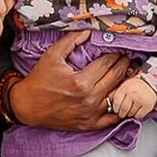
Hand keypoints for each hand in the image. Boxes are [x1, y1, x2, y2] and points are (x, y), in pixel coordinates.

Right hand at [9, 29, 130, 131]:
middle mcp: (89, 100)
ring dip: (125, 84)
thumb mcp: (52, 55)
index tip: (120, 48)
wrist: (27, 106)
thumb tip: (89, 31)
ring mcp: (90, 114)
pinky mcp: (89, 125)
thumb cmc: (39, 80)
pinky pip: (112, 119)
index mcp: (81, 82)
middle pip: (116, 78)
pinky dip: (121, 109)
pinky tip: (124, 99)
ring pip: (117, 96)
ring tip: (129, 74)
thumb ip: (71, 41)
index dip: (115, 54)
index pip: (107, 63)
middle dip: (124, 65)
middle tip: (128, 57)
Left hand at [109, 77, 156, 119]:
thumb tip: (109, 107)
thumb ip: (117, 95)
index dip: (116, 108)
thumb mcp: (124, 86)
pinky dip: (137, 115)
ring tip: (132, 108)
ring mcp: (140, 100)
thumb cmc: (134, 86)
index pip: (117, 102)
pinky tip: (138, 109)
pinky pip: (138, 116)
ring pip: (131, 114)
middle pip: (123, 109)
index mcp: (125, 88)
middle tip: (123, 112)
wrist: (150, 83)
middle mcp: (132, 93)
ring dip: (130, 113)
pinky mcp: (147, 105)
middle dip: (122, 113)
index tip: (117, 109)